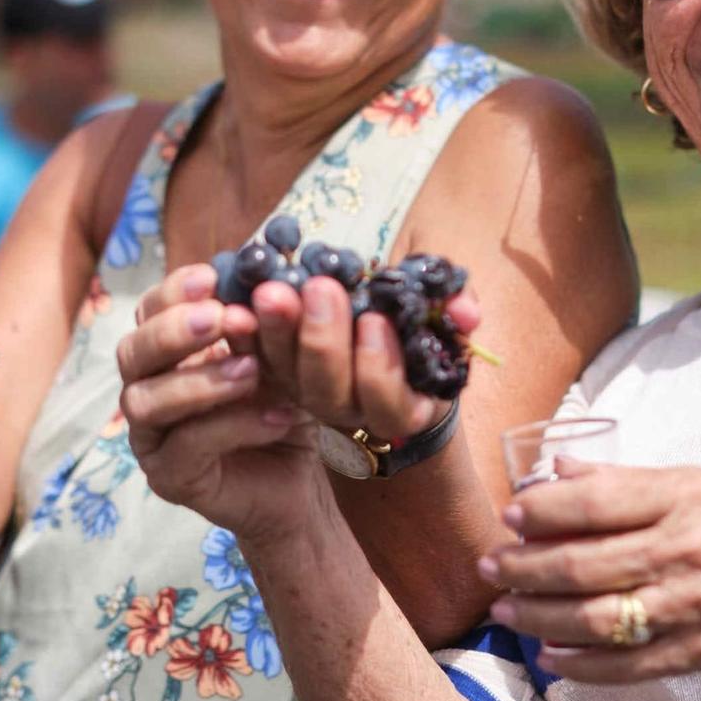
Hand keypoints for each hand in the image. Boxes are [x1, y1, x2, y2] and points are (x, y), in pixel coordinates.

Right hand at [118, 265, 321, 541]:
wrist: (297, 480)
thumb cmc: (279, 406)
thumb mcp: (276, 358)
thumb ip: (260, 327)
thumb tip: (264, 286)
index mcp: (166, 352)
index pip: (148, 311)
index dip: (173, 292)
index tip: (211, 277)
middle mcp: (146, 390)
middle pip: (130, 353)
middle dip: (174, 331)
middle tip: (221, 318)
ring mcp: (151, 438)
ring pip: (144, 402)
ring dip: (199, 380)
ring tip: (251, 370)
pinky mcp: (169, 478)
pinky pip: (186, 446)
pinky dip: (234, 425)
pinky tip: (277, 416)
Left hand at [245, 274, 480, 442]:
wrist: (385, 345)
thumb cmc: (421, 334)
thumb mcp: (445, 322)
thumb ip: (457, 312)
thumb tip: (466, 312)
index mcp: (401, 408)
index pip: (388, 404)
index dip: (380, 369)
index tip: (375, 321)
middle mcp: (350, 412)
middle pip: (329, 393)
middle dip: (323, 341)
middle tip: (321, 288)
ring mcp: (309, 396)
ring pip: (287, 378)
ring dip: (278, 333)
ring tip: (273, 289)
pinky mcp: (275, 374)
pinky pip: (255, 359)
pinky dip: (245, 333)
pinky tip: (234, 303)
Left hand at [479, 459, 700, 682]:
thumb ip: (627, 480)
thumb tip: (559, 470)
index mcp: (685, 498)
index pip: (596, 501)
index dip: (543, 510)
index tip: (511, 515)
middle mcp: (685, 550)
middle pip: (585, 563)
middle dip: (526, 567)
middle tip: (491, 567)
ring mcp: (692, 606)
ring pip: (597, 617)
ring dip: (541, 617)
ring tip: (506, 610)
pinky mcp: (700, 652)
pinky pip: (628, 664)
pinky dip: (582, 664)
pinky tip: (551, 655)